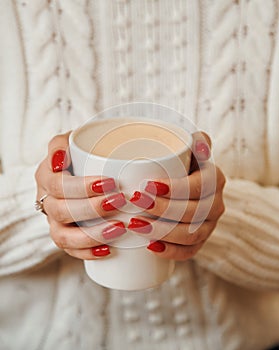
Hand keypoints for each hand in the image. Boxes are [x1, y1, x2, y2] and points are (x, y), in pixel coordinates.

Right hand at [35, 132, 126, 259]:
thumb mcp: (72, 140)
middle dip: (91, 208)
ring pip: (63, 236)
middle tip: (120, 201)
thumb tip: (59, 158)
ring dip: (90, 235)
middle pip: (61, 211)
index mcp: (46, 176)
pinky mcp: (64, 236)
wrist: (79, 169)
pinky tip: (108, 250)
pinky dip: (87, 252)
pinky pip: (69, 251)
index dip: (82, 187)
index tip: (110, 182)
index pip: (58, 185)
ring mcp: (54, 221)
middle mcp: (46, 200)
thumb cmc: (81, 154)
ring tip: (118, 228)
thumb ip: (64, 142)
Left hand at [127, 132, 225, 260]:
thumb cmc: (180, 165)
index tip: (147, 185)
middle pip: (193, 213)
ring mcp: (209, 225)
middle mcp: (216, 204)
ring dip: (163, 232)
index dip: (175, 188)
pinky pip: (190, 252)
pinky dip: (171, 252)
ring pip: (192, 235)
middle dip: (162, 209)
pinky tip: (150, 247)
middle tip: (135, 203)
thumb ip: (193, 140)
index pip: (199, 186)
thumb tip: (196, 141)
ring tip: (136, 225)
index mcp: (214, 179)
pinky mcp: (200, 241)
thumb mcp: (187, 148)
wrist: (186, 186)